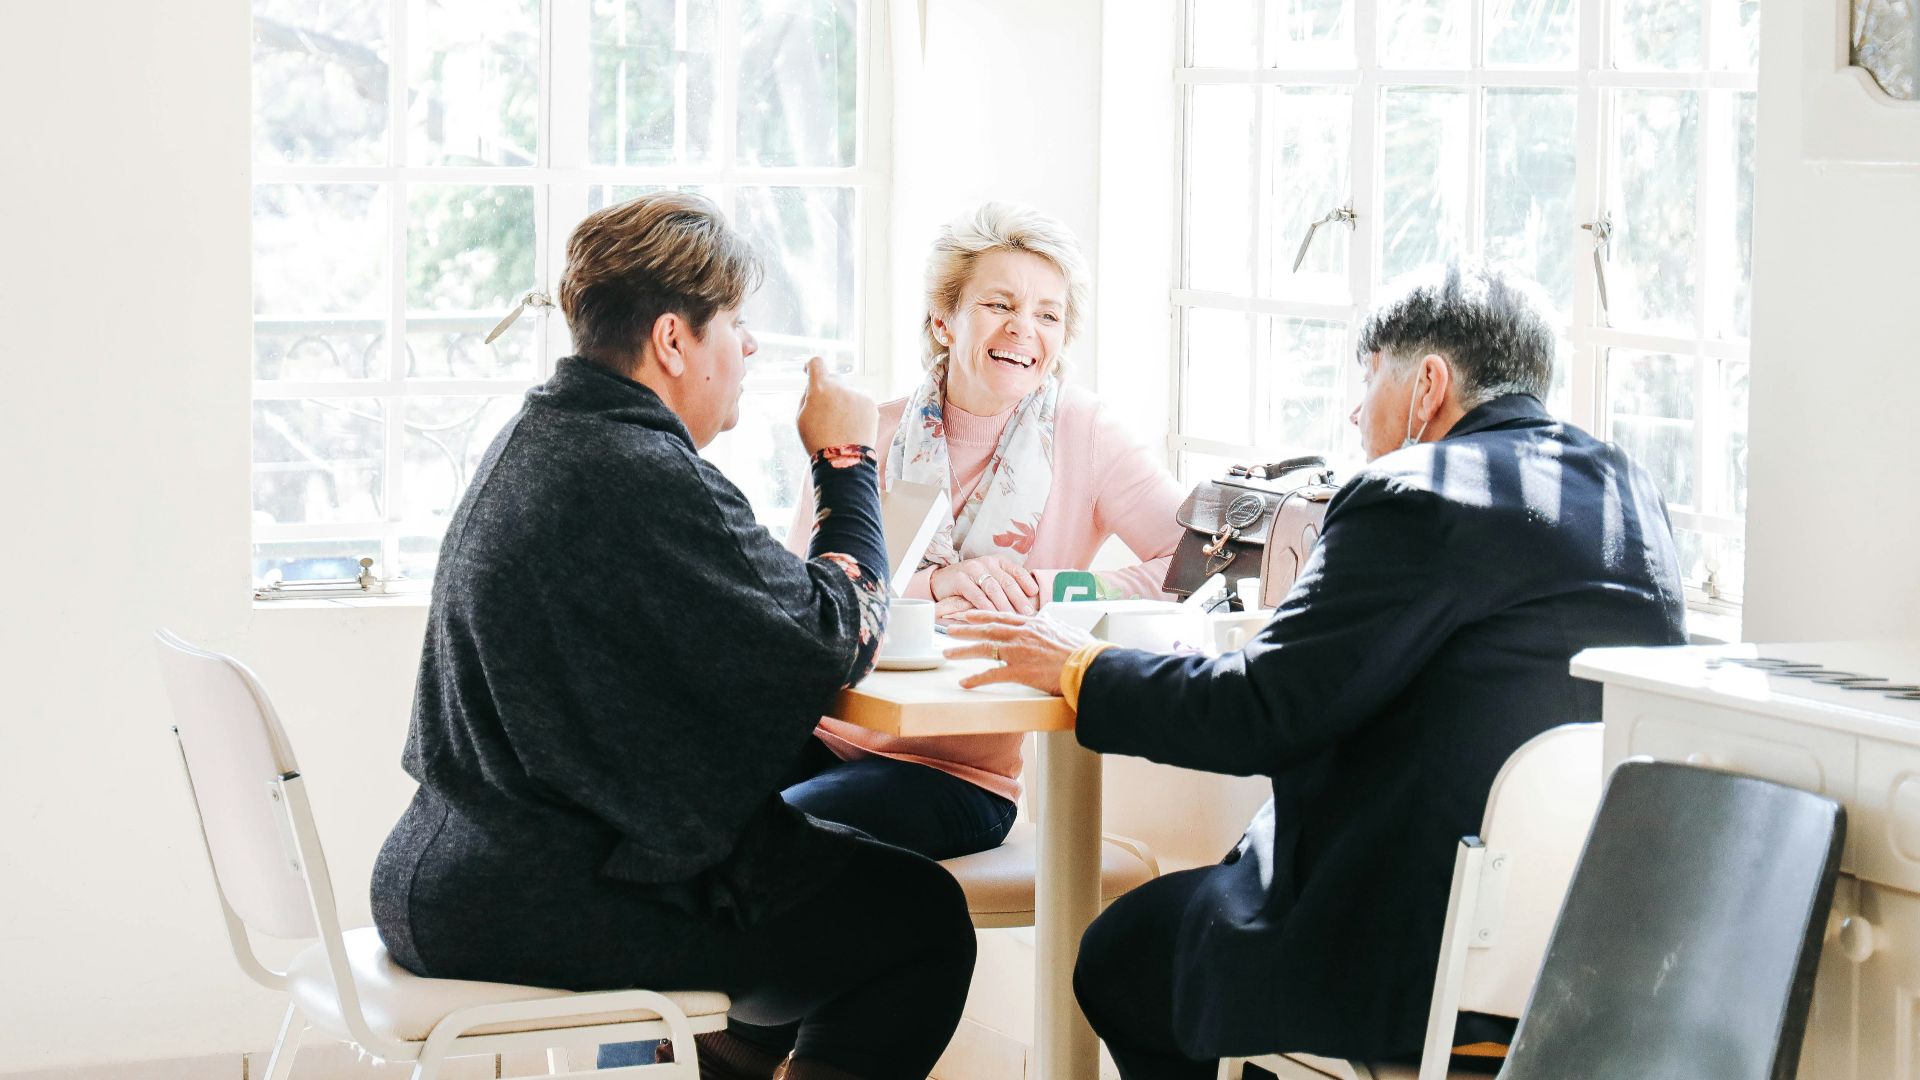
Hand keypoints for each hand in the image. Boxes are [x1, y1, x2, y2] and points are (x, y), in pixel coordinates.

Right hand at [796, 356, 876, 453]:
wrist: (844, 459)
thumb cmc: (817, 441)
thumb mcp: (801, 418)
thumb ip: (807, 396)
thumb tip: (815, 385)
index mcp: (820, 388)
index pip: (817, 363)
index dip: (812, 366)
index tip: (810, 370)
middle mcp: (840, 387)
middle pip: (833, 379)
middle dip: (829, 391)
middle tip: (826, 412)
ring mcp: (857, 394)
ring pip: (848, 392)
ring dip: (843, 402)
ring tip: (841, 426)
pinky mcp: (870, 403)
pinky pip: (860, 401)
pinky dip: (856, 410)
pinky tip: (852, 426)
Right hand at [930, 556, 1041, 615]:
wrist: (941, 581)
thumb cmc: (970, 583)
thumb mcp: (990, 580)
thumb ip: (1005, 587)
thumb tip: (1028, 603)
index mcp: (998, 561)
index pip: (1017, 571)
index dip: (1027, 582)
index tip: (1035, 594)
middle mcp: (987, 563)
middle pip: (1007, 581)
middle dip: (1019, 598)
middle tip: (1028, 612)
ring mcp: (973, 569)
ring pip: (993, 588)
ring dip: (1004, 604)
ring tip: (1013, 616)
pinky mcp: (961, 579)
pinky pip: (976, 595)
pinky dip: (986, 606)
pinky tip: (992, 615)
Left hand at [943, 610, 1096, 694]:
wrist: (1090, 665)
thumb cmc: (1085, 651)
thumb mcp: (1070, 631)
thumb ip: (1057, 626)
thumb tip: (1055, 623)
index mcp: (1034, 624)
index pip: (1002, 617)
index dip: (983, 615)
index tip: (969, 615)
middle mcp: (1023, 634)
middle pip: (988, 629)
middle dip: (966, 629)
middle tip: (949, 629)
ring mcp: (1019, 652)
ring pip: (984, 648)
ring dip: (963, 650)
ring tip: (947, 653)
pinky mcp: (1020, 671)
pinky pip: (992, 675)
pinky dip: (976, 679)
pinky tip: (965, 682)